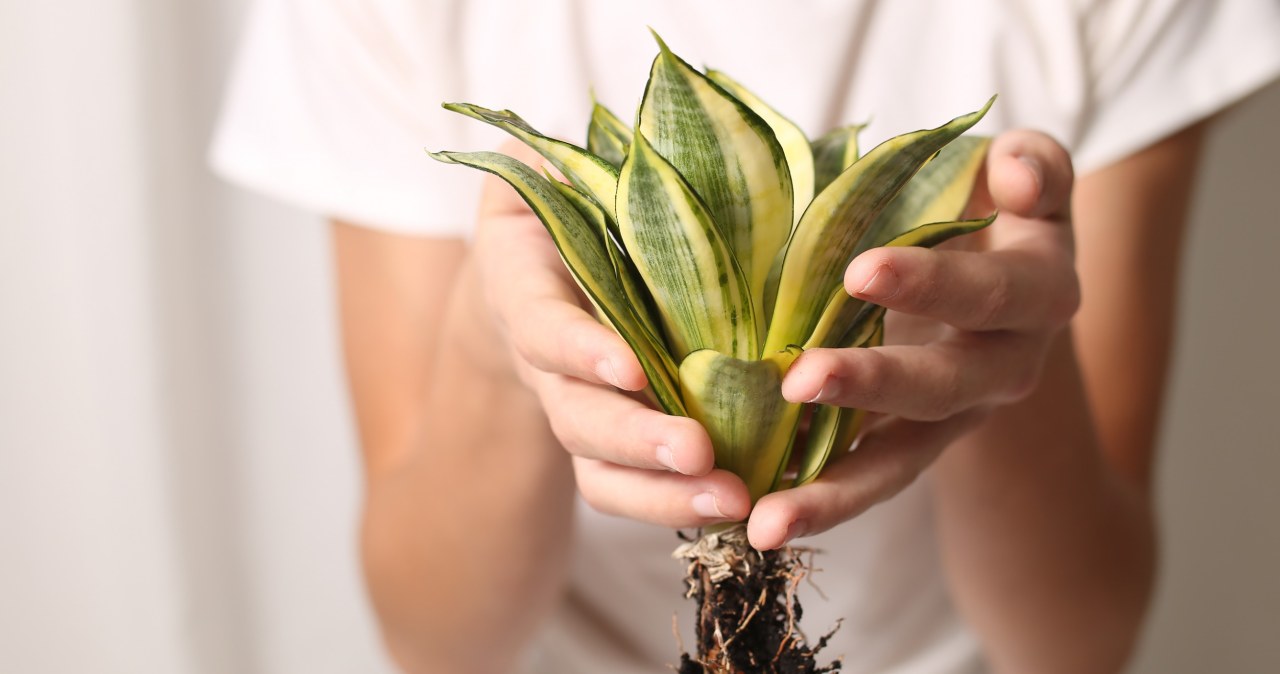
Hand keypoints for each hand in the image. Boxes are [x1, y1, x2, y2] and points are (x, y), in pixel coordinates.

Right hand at [470, 142, 753, 526]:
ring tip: (735, 500)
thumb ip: (546, 159)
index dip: (580, 349)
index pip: (544, 327)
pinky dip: (684, 503)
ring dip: (665, 493)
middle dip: (635, 439)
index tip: (628, 365)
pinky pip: (640, 486)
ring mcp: (580, 409)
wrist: (548, 271)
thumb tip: (563, 139)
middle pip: (576, 415)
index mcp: (528, 288)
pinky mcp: (619, 442)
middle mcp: (547, 363)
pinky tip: (749, 504)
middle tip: (698, 452)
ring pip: (603, 469)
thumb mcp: (551, 172)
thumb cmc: (569, 205)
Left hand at [747, 130, 1079, 548]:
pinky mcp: (909, 446)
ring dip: (835, 492)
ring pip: (900, 464)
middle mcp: (1004, 368)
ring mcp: (953, 418)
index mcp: (1038, 296)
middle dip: (873, 386)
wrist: (991, 269)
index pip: (991, 293)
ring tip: (768, 522)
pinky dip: (814, 500)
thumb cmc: (990, 206)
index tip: (859, 269)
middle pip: (944, 387)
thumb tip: (1016, 175)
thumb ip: (1034, 166)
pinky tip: (757, 520)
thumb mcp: (1023, 173)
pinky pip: (864, 480)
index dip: (934, 284)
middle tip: (798, 382)